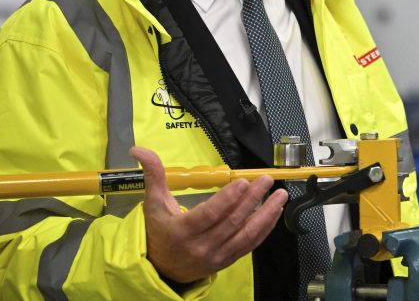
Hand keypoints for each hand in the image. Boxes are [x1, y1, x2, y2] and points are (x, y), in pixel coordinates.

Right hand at [130, 146, 287, 283]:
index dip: (228, 199)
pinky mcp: (228, 260)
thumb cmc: (159, 232)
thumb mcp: (153, 204)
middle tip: (266, 180)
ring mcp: (216, 255)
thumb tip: (139, 149)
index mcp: (182, 231)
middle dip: (252, 199)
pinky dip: (265, 228)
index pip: (209, 215)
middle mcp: (201, 246)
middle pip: (231, 221)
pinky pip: (250, 244)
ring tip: (280, 195)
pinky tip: (275, 213)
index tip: (243, 182)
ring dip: (266, 214)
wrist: (161, 269)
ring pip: (245, 234)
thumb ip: (153, 175)